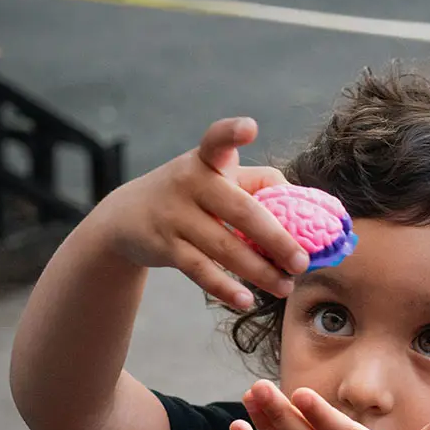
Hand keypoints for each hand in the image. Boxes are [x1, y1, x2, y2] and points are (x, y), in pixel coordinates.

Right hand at [93, 117, 308, 309]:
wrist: (127, 217)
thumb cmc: (191, 195)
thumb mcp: (215, 177)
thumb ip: (258, 184)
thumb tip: (303, 204)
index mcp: (207, 159)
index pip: (217, 139)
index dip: (232, 133)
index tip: (249, 128)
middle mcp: (189, 181)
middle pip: (241, 211)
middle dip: (276, 240)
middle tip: (302, 263)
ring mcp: (175, 215)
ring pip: (225, 248)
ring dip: (260, 272)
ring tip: (285, 288)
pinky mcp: (165, 245)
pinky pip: (201, 271)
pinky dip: (225, 288)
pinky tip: (246, 301)